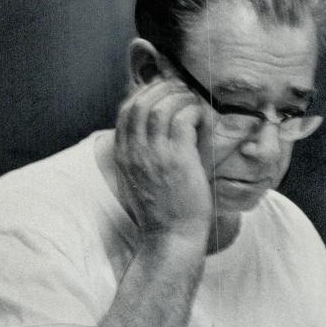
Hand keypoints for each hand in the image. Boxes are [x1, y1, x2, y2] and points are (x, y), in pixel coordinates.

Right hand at [114, 78, 212, 240]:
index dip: (146, 93)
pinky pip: (183, 118)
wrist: (171, 237)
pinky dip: (194, 112)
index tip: (163, 93)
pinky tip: (202, 120)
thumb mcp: (141, 179)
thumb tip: (155, 128)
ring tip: (193, 105)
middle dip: (164, 89)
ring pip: (162, 106)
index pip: (127, 110)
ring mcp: (155, 155)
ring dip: (181, 98)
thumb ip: (142, 153)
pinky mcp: (177, 159)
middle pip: (142, 102)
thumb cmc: (163, 210)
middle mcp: (135, 152)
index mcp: (123, 155)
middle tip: (182, 92)